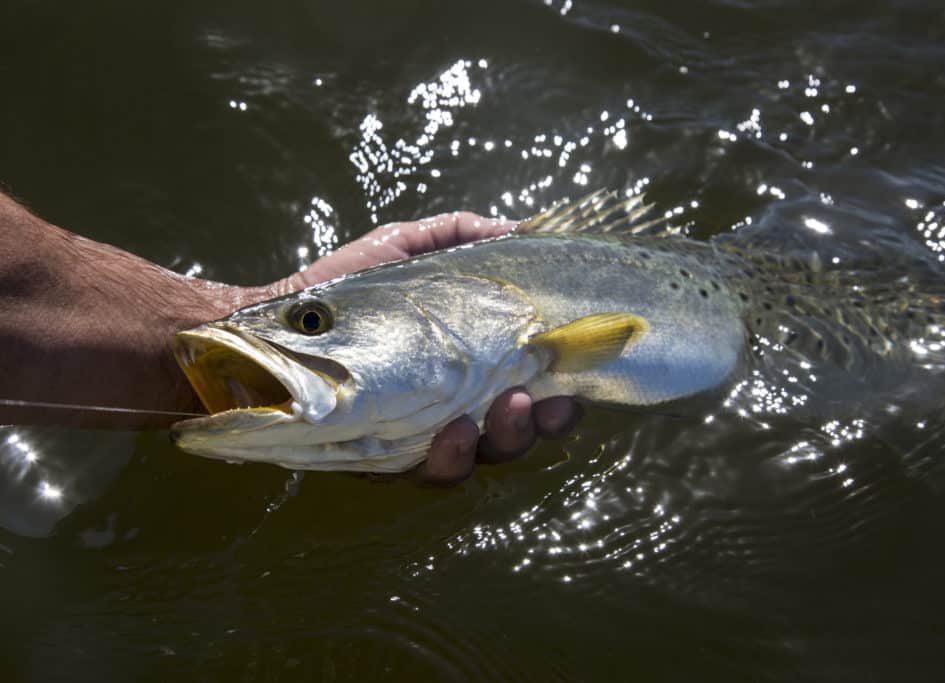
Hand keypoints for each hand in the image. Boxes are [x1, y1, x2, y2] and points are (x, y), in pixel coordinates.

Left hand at [268, 212, 581, 483]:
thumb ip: (461, 235)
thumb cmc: (347, 289)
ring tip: (504, 408)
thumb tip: (521, 227)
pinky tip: (453, 431)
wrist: (277, 326)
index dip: (561, 395)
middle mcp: (455, 410)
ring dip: (500, 439)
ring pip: (479, 459)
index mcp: (472, 369)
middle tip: (540, 398)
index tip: (574, 380)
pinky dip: (446, 457)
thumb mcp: (407, 247)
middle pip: (515, 435)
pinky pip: (425, 473)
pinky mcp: (383, 460)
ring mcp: (420, 440)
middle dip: (537, 424)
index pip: (533, 392)